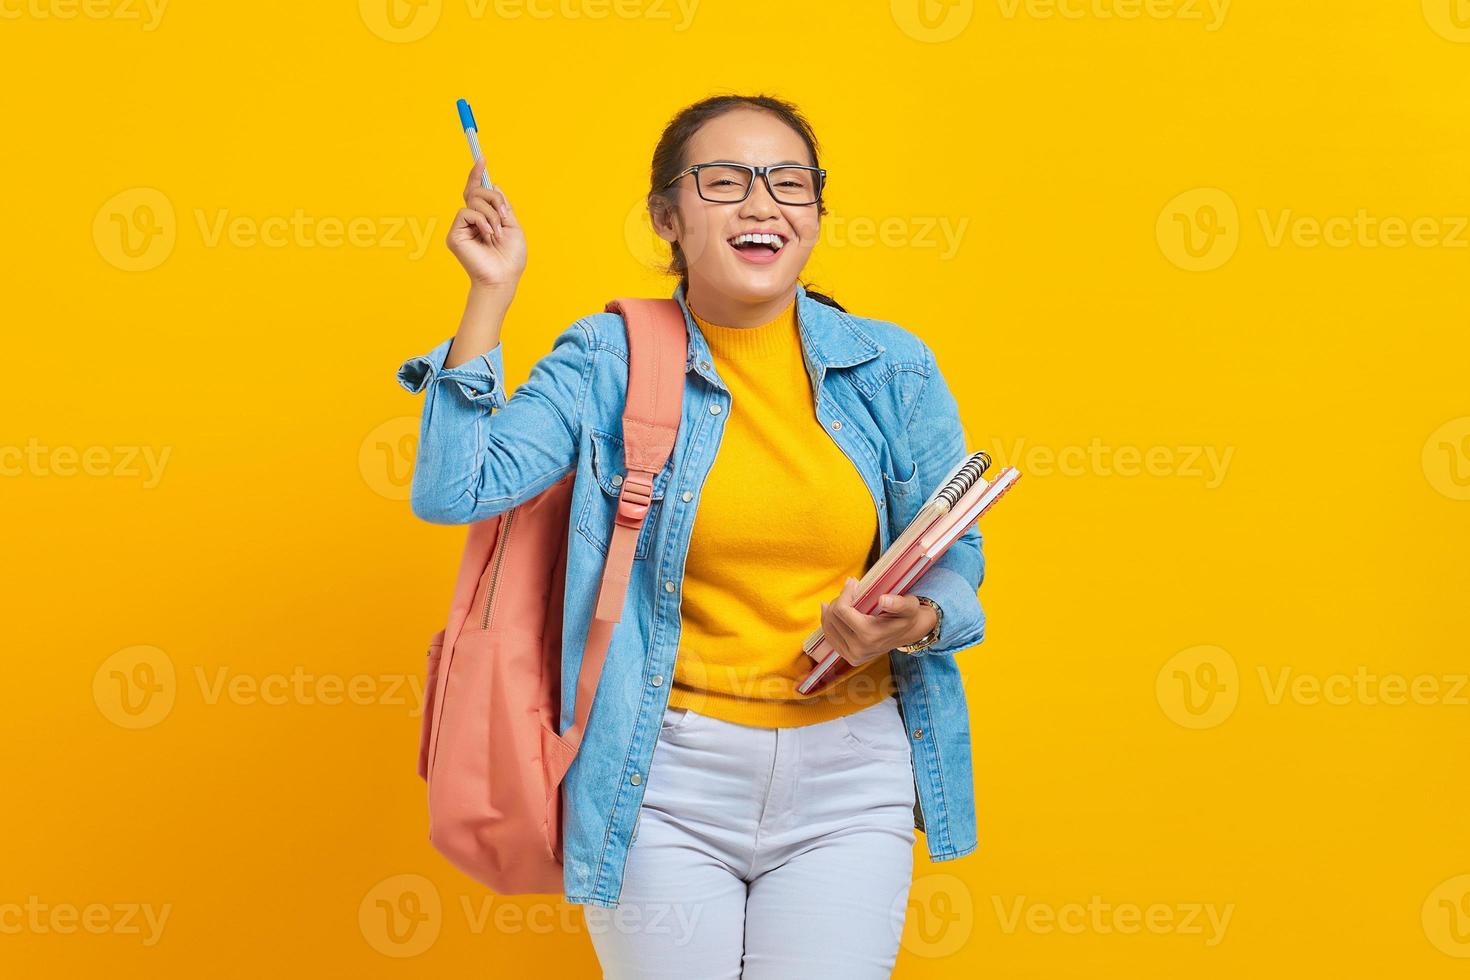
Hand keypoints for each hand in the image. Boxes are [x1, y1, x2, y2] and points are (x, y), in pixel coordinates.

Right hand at [446, 159, 526, 289]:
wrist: (504, 278)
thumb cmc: (510, 258)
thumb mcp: (512, 226)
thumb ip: (502, 206)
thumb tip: (494, 185)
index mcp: (483, 219)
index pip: (476, 192)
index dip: (477, 175)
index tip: (482, 159)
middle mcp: (470, 222)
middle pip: (476, 191)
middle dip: (494, 198)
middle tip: (504, 214)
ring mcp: (461, 228)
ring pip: (473, 200)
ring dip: (492, 214)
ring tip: (497, 232)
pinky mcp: (454, 235)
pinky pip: (466, 212)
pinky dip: (482, 221)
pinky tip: (488, 235)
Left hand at [812, 577, 939, 668]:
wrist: (908, 633)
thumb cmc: (907, 615)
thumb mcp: (909, 605)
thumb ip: (898, 603)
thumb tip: (883, 600)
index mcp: (869, 636)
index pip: (842, 610)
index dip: (844, 593)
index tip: (852, 582)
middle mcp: (858, 649)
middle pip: (832, 618)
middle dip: (838, 600)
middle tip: (850, 590)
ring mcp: (852, 656)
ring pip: (828, 627)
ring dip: (831, 610)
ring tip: (843, 599)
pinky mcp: (848, 657)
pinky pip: (829, 637)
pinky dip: (828, 622)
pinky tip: (831, 611)